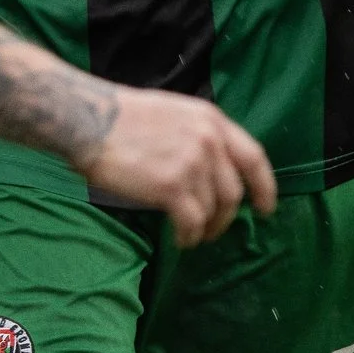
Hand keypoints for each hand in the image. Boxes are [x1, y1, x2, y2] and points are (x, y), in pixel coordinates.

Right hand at [73, 85, 276, 246]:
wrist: (88, 120)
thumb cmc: (120, 116)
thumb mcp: (172, 112)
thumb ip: (198, 135)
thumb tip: (212, 170)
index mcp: (210, 119)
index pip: (254, 158)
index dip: (265, 187)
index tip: (266, 208)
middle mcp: (208, 140)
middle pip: (234, 192)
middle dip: (227, 217)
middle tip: (215, 229)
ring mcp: (192, 164)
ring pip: (213, 210)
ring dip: (205, 228)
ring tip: (191, 235)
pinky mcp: (172, 187)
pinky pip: (192, 222)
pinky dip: (189, 236)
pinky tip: (180, 240)